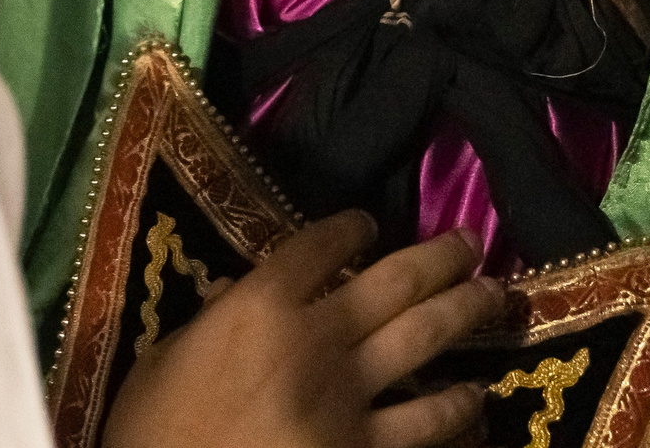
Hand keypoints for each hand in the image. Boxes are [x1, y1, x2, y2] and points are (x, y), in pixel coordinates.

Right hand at [105, 213, 503, 447]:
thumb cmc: (153, 436)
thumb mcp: (162, 362)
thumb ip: (212, 322)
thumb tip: (244, 294)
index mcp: (259, 306)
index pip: (318, 246)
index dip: (349, 227)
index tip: (366, 223)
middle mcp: (316, 338)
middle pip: (393, 282)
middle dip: (439, 258)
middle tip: (471, 243)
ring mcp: (351, 398)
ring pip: (425, 340)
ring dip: (466, 313)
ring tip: (496, 295)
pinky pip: (428, 424)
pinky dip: (459, 408)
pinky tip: (476, 397)